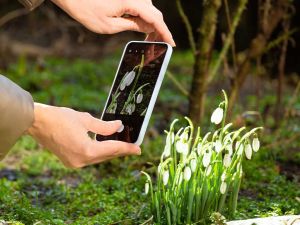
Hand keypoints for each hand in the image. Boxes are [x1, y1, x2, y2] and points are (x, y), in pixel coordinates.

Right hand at [27, 103, 140, 167]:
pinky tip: (105, 147)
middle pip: (106, 156)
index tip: (138, 148)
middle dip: (120, 151)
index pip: (113, 149)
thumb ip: (105, 126)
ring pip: (98, 158)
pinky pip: (89, 158)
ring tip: (123, 146)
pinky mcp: (69, 161)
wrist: (37, 122)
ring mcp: (74, 163)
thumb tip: (119, 127)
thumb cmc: (60, 118)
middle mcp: (81, 161)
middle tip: (133, 147)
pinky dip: (99, 153)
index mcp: (87, 151)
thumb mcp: (86, 119)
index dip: (127, 148)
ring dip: (110, 152)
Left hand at [51, 0, 174, 45]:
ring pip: (149, 10)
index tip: (171, 44)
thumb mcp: (110, 25)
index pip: (155, 19)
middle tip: (160, 45)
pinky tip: (141, 28)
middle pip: (155, 14)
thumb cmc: (86, 9)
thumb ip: (132, 25)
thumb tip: (149, 28)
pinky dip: (144, 18)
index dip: (165, 33)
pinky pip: (141, 6)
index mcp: (132, 2)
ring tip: (149, 39)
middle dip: (159, 30)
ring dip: (151, 24)